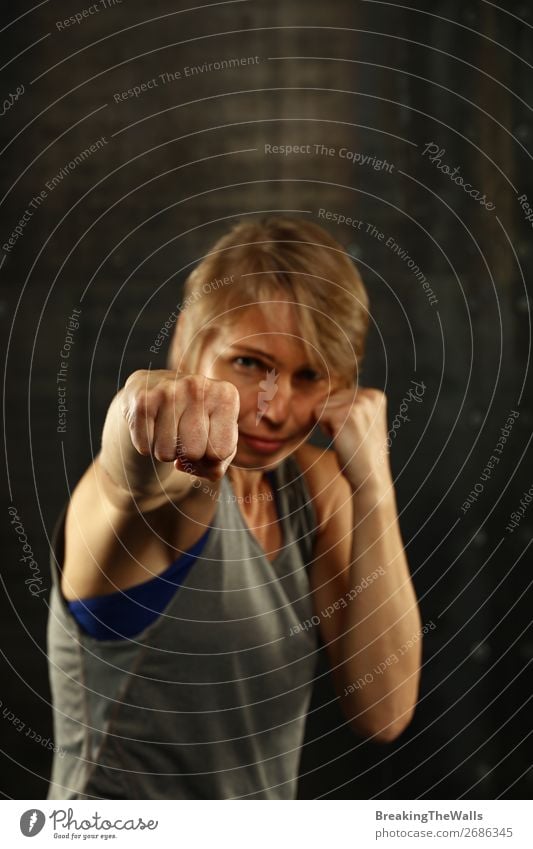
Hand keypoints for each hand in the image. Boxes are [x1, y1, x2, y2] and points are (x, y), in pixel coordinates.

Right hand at [121, 370, 239, 480]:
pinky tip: (152, 426)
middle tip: (184, 435)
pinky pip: (145, 447)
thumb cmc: (195, 420)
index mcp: (226, 395)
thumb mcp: (217, 438)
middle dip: (187, 454)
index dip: (210, 458)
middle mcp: (199, 387)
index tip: (207, 441)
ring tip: (168, 429)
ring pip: (166, 454)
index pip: (220, 452)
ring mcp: (169, 391)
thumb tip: (188, 466)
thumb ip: (217, 464)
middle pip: (193, 453)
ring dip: (166, 451)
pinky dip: (147, 445)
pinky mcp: (143, 400)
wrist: (155, 387)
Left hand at [313, 386, 391, 493]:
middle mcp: (370, 395)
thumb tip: (327, 385)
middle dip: (333, 418)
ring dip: (328, 424)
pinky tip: (341, 440)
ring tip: (347, 438)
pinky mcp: (344, 415)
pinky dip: (325, 430)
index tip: (355, 430)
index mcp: (376, 395)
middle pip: (329, 397)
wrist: (370, 477)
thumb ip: (352, 402)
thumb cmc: (361, 452)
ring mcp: (358, 404)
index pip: (339, 393)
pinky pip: (318, 414)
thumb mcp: (363, 420)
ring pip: (322, 405)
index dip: (340, 414)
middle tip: (350, 436)